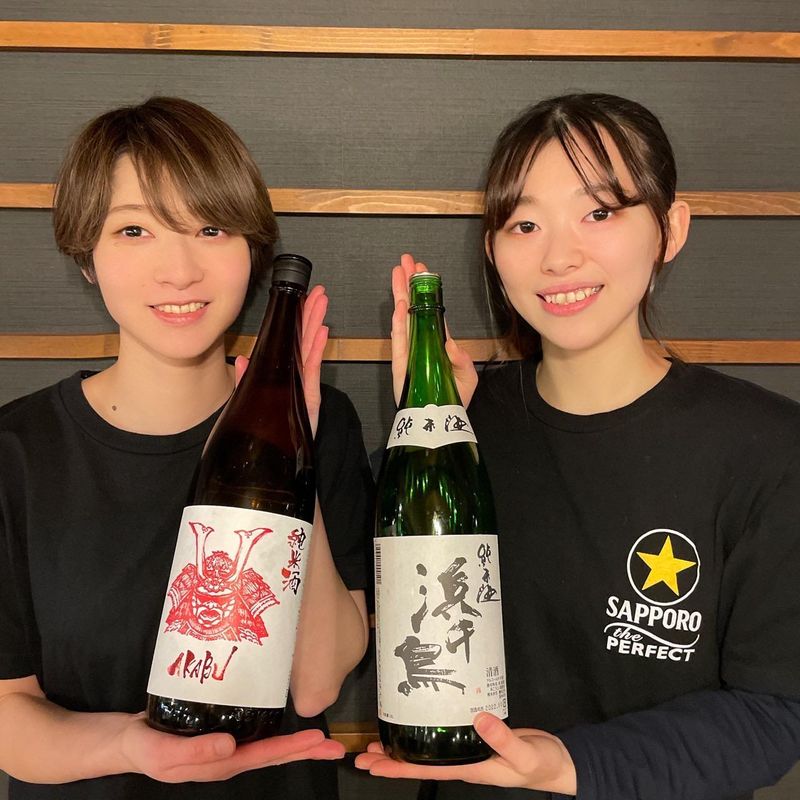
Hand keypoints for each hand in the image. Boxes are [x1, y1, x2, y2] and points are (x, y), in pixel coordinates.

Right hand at [118, 713, 343, 782]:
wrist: (128, 740)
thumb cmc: (145, 749)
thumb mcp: (165, 754)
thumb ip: (197, 751)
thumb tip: (230, 746)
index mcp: (221, 764)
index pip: (264, 756)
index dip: (292, 748)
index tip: (317, 741)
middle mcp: (230, 756)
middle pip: (273, 754)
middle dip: (304, 751)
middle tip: (335, 746)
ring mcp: (226, 745)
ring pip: (267, 744)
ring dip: (294, 742)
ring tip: (319, 738)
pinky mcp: (221, 728)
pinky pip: (253, 731)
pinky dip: (273, 727)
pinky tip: (284, 719)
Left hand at [234, 284, 328, 436]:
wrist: (276, 462)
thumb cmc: (265, 434)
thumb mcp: (247, 404)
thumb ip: (247, 382)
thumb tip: (240, 362)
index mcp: (277, 376)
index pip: (284, 342)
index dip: (290, 321)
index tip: (296, 301)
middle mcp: (292, 377)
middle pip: (300, 338)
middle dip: (308, 314)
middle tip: (316, 292)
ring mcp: (302, 385)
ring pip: (308, 347)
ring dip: (315, 324)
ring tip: (321, 302)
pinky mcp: (309, 396)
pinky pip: (312, 368)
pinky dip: (317, 350)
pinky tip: (322, 332)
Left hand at [354, 713, 575, 793]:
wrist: (557, 761)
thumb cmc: (540, 763)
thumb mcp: (524, 754)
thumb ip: (503, 739)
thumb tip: (478, 718)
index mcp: (470, 770)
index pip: (425, 771)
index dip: (398, 769)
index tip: (372, 765)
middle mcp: (463, 763)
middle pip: (419, 765)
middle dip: (390, 761)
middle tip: (362, 755)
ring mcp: (468, 752)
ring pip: (428, 752)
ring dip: (403, 748)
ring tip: (379, 743)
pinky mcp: (475, 738)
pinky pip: (442, 739)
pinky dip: (425, 733)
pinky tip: (417, 723)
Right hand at [391, 253, 477, 406]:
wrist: (439, 422)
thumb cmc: (454, 399)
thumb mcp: (467, 378)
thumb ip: (461, 360)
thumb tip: (449, 342)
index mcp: (439, 342)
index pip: (432, 310)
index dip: (427, 290)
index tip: (423, 271)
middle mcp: (422, 342)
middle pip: (414, 306)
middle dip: (410, 283)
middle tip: (406, 261)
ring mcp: (410, 350)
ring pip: (404, 316)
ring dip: (401, 294)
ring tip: (397, 272)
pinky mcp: (400, 363)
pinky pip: (398, 339)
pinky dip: (398, 321)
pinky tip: (398, 304)